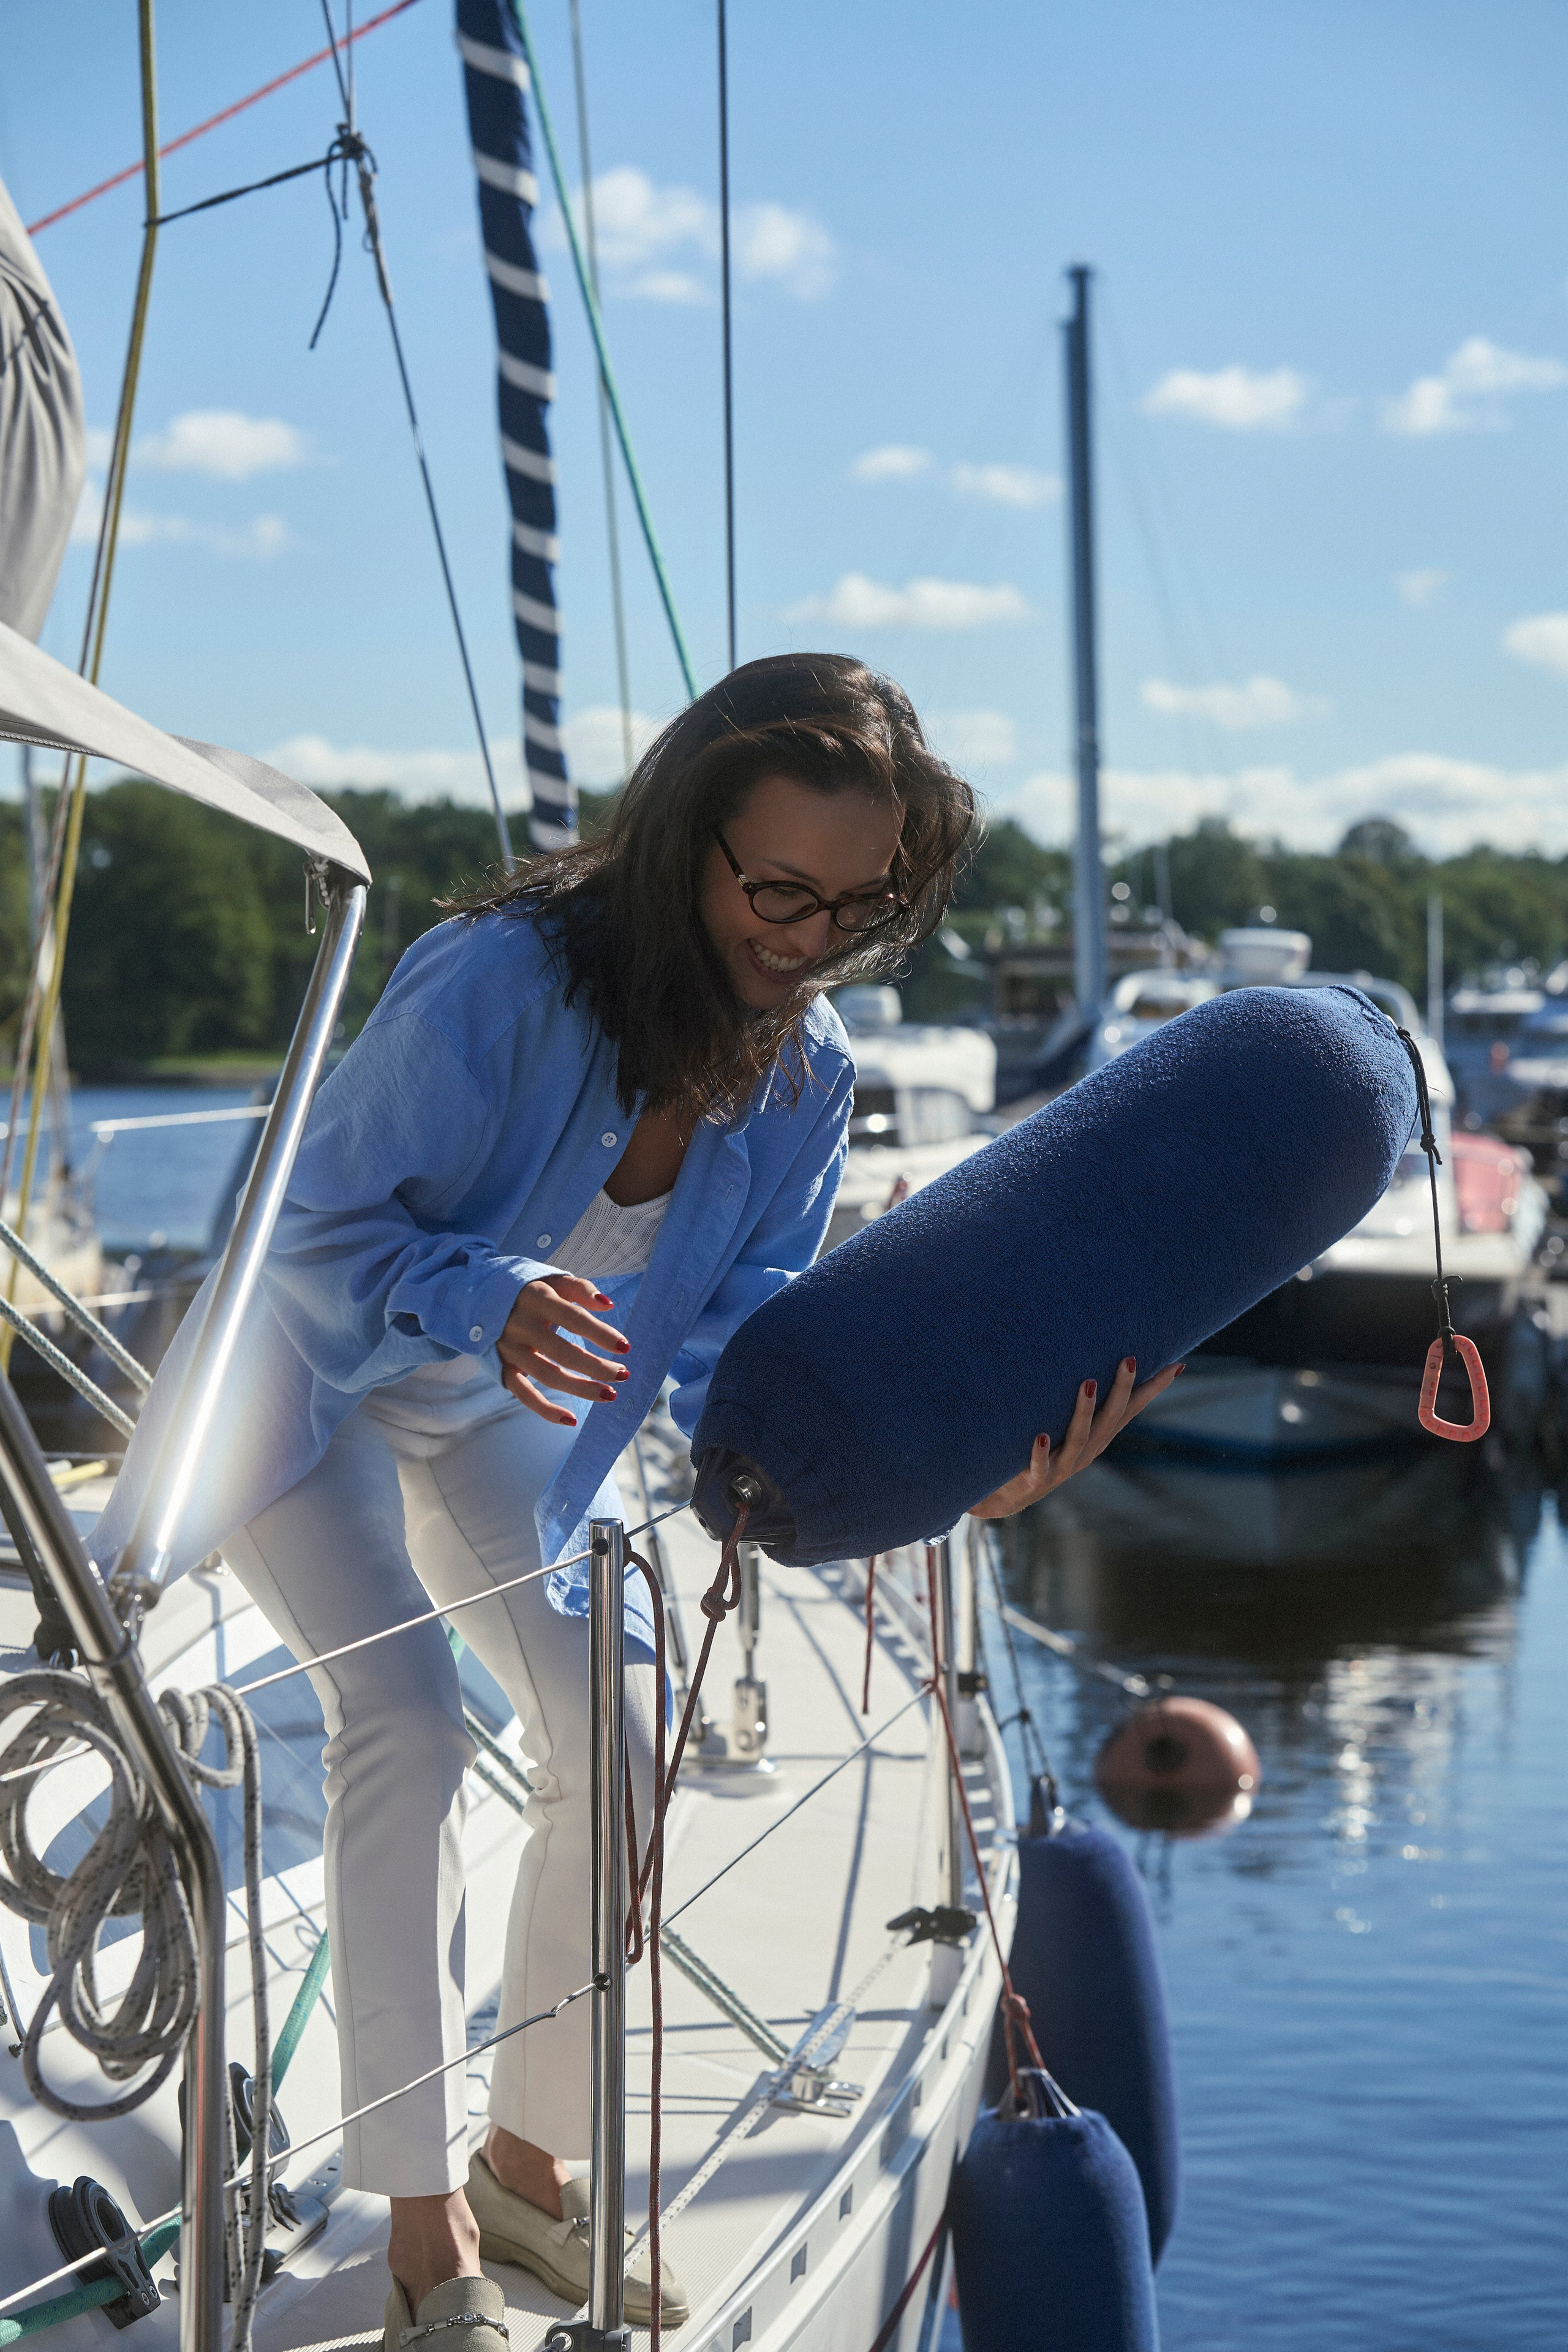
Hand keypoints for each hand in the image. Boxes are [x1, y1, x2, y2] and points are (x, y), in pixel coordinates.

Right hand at [498, 1275, 630, 1427]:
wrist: (476, 1297)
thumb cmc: (528, 1290)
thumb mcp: (551, 1281)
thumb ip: (580, 1289)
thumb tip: (608, 1305)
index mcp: (536, 1298)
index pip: (574, 1318)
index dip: (600, 1334)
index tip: (625, 1347)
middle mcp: (520, 1325)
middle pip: (563, 1352)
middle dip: (596, 1366)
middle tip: (623, 1375)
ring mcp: (509, 1349)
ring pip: (547, 1375)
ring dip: (580, 1388)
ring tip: (609, 1395)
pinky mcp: (502, 1367)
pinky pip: (523, 1393)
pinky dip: (545, 1410)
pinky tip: (571, 1420)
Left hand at [967, 1356, 1182, 1519]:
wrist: (1005, 1496)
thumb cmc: (1036, 1450)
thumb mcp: (1060, 1423)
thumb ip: (1075, 1398)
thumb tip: (1086, 1354)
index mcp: (1096, 1438)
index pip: (1129, 1410)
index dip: (1152, 1390)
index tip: (1176, 1365)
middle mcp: (1085, 1452)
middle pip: (1110, 1420)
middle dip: (1121, 1390)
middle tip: (1128, 1359)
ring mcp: (1061, 1467)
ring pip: (1078, 1439)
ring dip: (1083, 1411)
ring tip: (1087, 1383)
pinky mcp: (1034, 1480)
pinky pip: (1038, 1466)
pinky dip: (1039, 1453)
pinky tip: (1038, 1436)